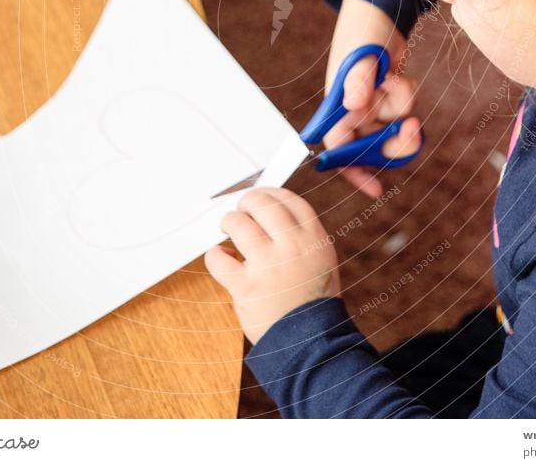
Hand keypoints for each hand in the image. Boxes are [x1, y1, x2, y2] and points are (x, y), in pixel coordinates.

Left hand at [205, 187, 339, 344]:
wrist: (311, 344)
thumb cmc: (312, 302)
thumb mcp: (320, 260)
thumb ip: (299, 236)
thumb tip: (268, 211)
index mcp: (314, 239)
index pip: (289, 200)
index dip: (271, 192)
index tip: (260, 195)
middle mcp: (293, 247)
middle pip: (262, 203)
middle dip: (246, 202)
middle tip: (241, 210)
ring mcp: (268, 266)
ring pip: (237, 223)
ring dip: (229, 222)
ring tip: (228, 231)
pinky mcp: (246, 286)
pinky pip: (218, 258)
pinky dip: (215, 255)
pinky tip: (222, 258)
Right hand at [323, 0, 422, 196]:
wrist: (381, 11)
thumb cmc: (363, 31)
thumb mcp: (361, 54)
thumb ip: (358, 80)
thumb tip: (354, 105)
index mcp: (336, 107)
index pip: (339, 148)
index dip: (355, 170)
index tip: (376, 188)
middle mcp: (351, 111)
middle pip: (371, 146)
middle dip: (394, 142)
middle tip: (413, 129)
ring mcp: (370, 106)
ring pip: (391, 129)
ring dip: (402, 111)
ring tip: (400, 82)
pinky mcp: (387, 98)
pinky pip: (402, 113)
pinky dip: (407, 99)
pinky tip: (400, 78)